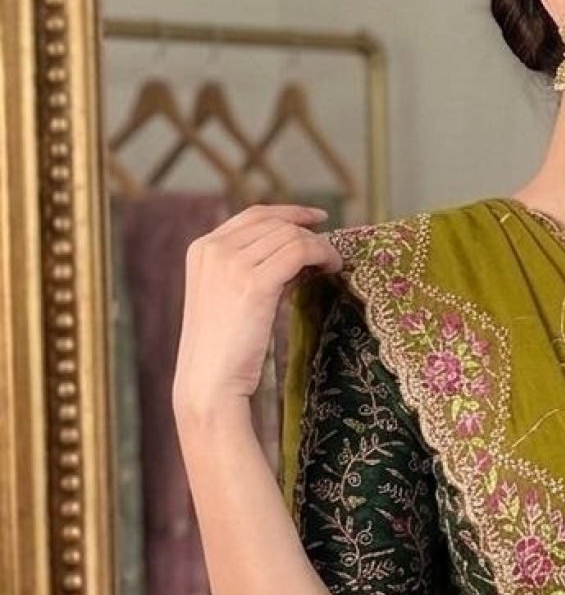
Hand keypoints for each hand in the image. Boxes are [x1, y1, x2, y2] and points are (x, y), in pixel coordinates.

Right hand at [172, 202, 343, 420]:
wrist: (209, 382)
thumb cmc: (223, 350)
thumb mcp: (229, 298)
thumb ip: (251, 271)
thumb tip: (295, 256)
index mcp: (202, 248)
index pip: (254, 215)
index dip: (289, 212)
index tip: (316, 219)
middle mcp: (213, 249)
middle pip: (275, 223)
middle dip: (308, 233)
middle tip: (330, 252)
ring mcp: (231, 263)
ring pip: (291, 236)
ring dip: (319, 247)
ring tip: (333, 265)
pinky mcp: (254, 283)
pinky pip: (300, 252)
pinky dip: (322, 255)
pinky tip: (332, 269)